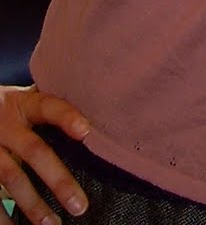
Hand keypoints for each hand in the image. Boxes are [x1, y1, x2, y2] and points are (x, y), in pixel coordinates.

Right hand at [0, 87, 87, 223]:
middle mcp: (6, 125)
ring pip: (12, 177)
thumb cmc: (7, 109)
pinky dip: (2, 215)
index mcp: (23, 104)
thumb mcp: (23, 100)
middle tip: (80, 205)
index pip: (48, 107)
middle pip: (34, 151)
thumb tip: (90, 125)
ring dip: (33, 205)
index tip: (85, 131)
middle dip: (58, 179)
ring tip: (53, 224)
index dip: (66, 117)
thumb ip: (48, 110)